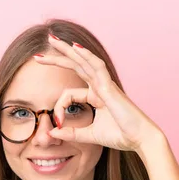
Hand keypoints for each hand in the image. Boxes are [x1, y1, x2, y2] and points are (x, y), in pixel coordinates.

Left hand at [33, 35, 163, 151]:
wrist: (140, 139)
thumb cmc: (121, 136)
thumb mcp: (90, 136)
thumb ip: (72, 133)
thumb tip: (52, 133)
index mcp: (96, 96)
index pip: (68, 94)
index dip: (58, 108)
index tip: (58, 124)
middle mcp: (100, 86)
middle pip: (75, 66)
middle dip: (57, 57)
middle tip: (38, 54)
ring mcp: (105, 84)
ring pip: (83, 61)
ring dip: (67, 50)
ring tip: (52, 40)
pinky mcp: (110, 87)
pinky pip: (97, 67)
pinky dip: (86, 56)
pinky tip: (75, 47)